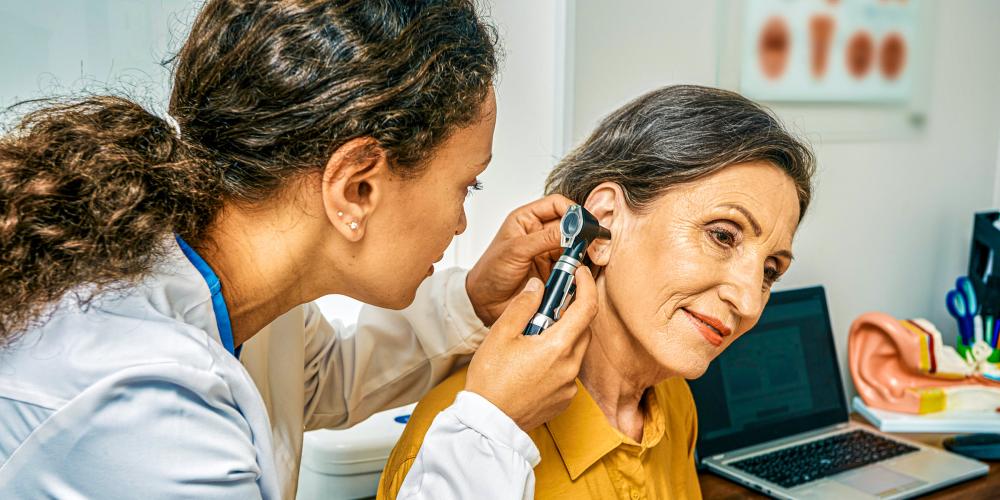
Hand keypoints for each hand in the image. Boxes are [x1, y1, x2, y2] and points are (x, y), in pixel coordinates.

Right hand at [464, 266, 596, 430]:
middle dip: (570, 312)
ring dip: (563, 336)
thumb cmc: (490, 380)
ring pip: (575, 350)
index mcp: (558, 347)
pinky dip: (558, 359)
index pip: (587, 308)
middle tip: (548, 304)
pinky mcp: (564, 399)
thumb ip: (523, 305)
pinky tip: (534, 362)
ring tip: (533, 336)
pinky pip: (568, 371)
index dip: (586, 285)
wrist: (487, 422)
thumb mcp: (501, 334)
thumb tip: (539, 286)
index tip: (579, 273)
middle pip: (583, 329)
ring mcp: (569, 386)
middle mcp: (570, 367)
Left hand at [466, 194, 574, 325]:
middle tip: (592, 242)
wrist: (485, 304)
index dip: (572, 210)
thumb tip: (571, 229)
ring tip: (581, 260)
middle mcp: (539, 233)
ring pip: (574, 246)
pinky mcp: (554, 271)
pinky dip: (578, 269)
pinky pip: (572, 266)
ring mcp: (548, 252)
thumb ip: (545, 238)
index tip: (583, 223)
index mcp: (527, 219)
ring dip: (581, 252)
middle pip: (570, 225)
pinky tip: (577, 273)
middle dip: (582, 232)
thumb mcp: (516, 251)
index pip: (557, 204)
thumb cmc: (490, 273)